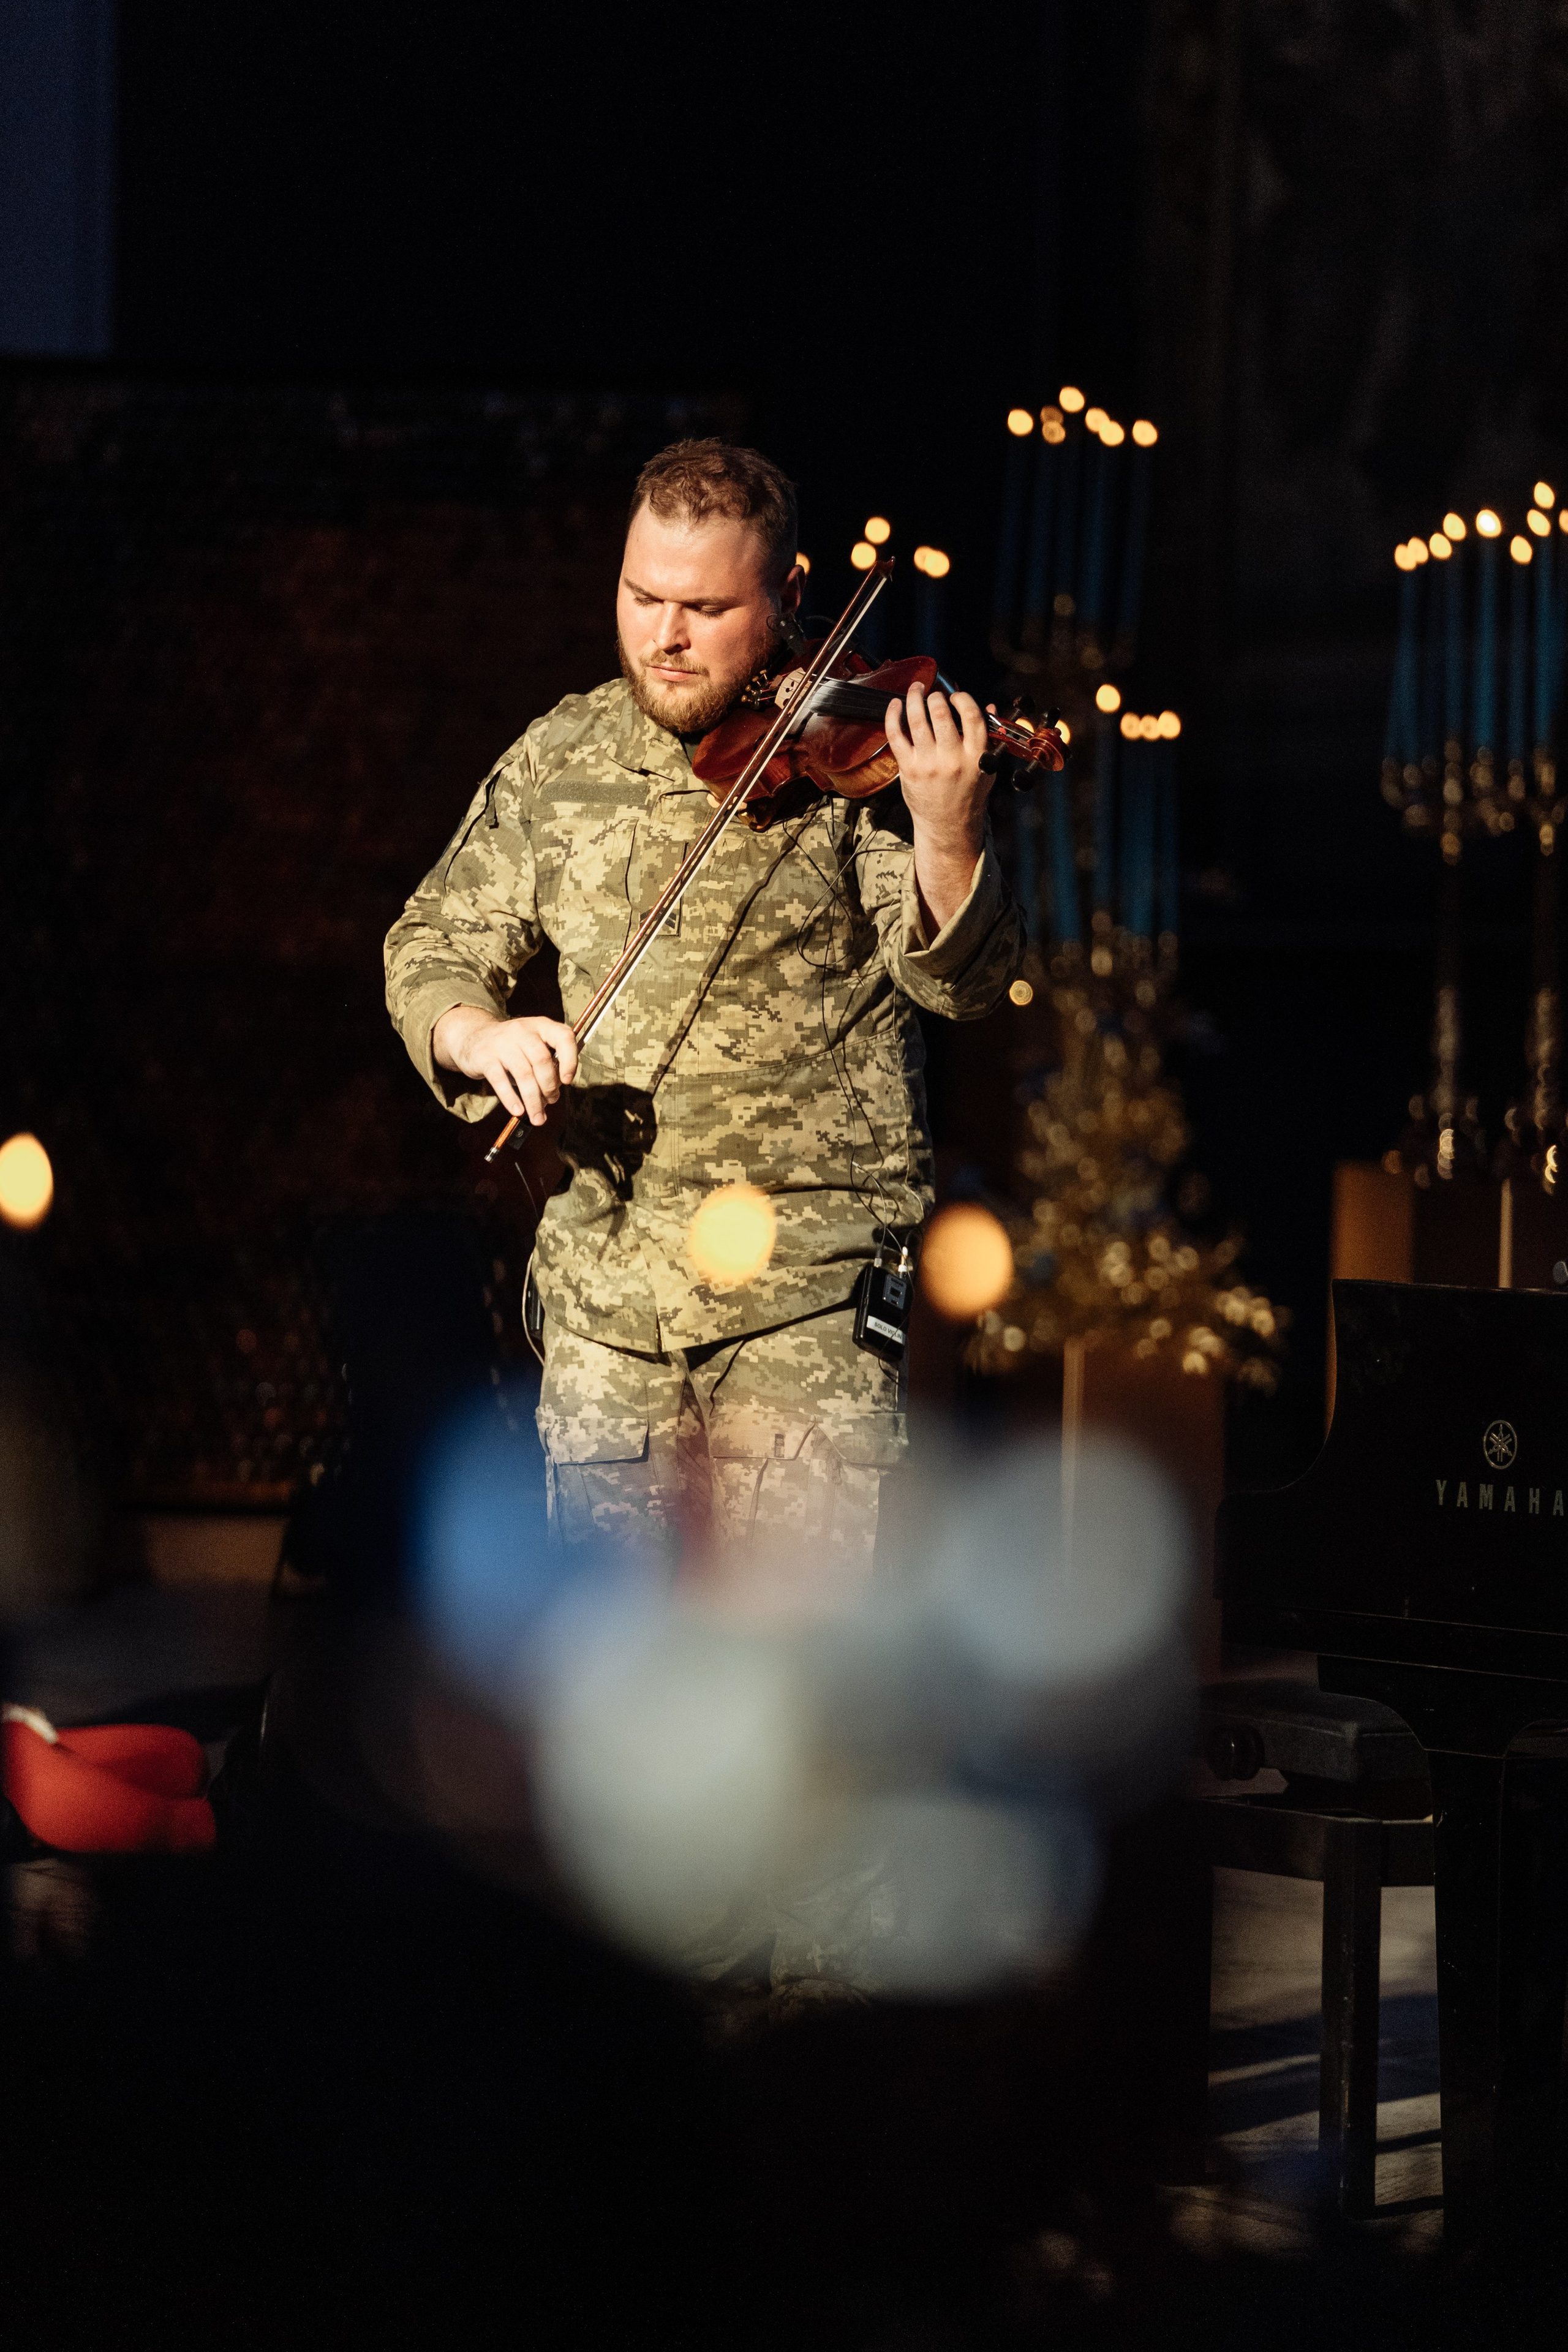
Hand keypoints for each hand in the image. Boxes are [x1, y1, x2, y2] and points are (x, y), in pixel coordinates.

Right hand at [433, 1006, 578, 1126]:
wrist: (474, 1037)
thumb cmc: (512, 1046)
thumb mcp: (533, 1044)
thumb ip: (547, 1063)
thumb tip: (554, 1093)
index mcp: (541, 1026)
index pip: (563, 1037)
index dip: (570, 1060)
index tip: (567, 1081)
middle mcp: (522, 1031)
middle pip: (542, 1061)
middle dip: (549, 1086)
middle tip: (551, 1101)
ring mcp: (502, 1043)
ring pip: (523, 1074)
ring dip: (533, 1100)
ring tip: (538, 1116)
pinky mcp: (485, 1057)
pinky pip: (500, 1081)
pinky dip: (511, 1099)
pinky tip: (518, 1111)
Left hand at [886, 680, 993, 934]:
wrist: (948, 825)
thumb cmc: (968, 795)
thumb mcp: (987, 768)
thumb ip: (988, 737)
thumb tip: (988, 705)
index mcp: (976, 755)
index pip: (971, 716)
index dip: (962, 699)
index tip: (956, 696)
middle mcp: (952, 758)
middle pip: (941, 714)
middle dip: (936, 697)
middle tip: (933, 694)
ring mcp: (928, 763)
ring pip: (917, 720)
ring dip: (914, 698)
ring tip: (915, 689)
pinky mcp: (908, 768)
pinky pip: (896, 735)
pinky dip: (893, 716)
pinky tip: (895, 705)